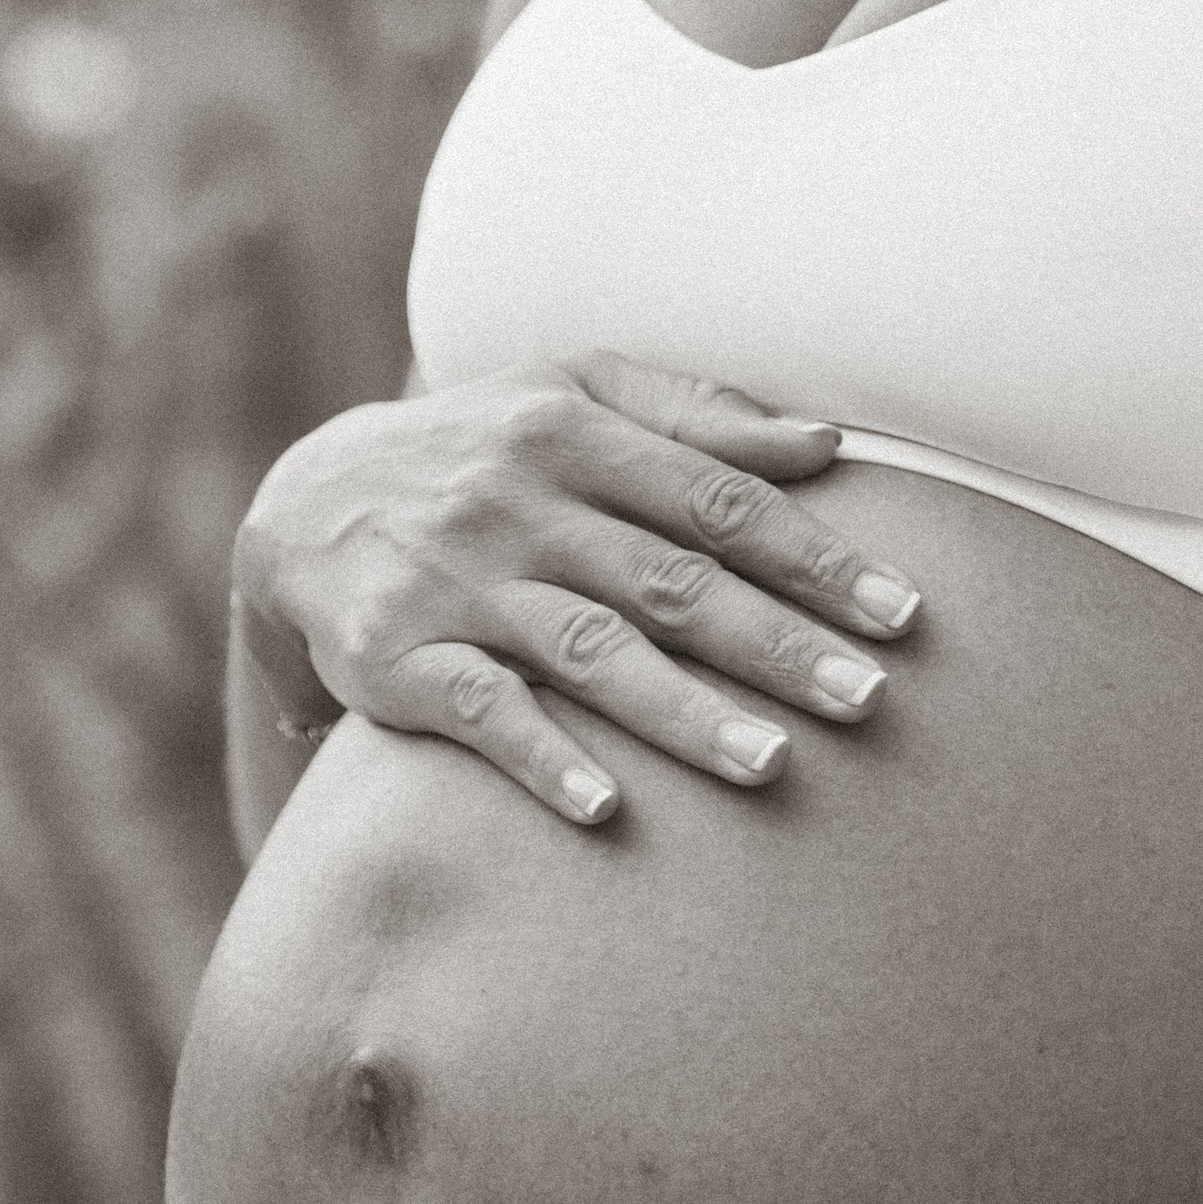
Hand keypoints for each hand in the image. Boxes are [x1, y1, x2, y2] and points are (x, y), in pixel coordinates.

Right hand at [232, 353, 923, 825]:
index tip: (903, 612)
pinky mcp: (393, 656)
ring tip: (773, 766)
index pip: (717, 500)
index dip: (813, 557)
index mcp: (574, 431)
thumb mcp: (569, 393)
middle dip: (777, 644)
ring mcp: (456, 582)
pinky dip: (544, 759)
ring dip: (685, 713)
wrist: (299, 501)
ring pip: (589, 651)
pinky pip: (479, 712)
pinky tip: (607, 810)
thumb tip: (826, 441)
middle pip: (670, 581)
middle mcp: (517, 502)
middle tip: (872, 699)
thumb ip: (696, 415)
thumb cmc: (479, 451)